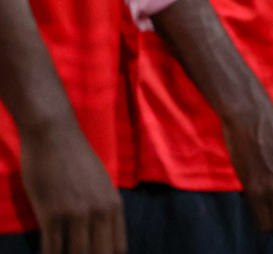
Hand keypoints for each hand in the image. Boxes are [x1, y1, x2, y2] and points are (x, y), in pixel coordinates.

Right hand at [19, 119, 125, 253]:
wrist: (54, 134)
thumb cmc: (75, 157)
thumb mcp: (100, 183)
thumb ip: (103, 208)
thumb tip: (102, 232)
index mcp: (114, 205)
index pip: (118, 248)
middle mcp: (99, 212)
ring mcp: (76, 214)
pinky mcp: (51, 214)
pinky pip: (51, 248)